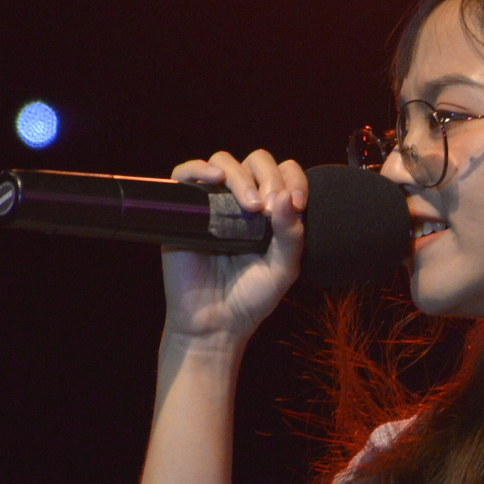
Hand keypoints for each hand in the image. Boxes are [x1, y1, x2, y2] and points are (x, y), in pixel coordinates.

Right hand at [162, 149, 306, 344]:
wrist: (214, 322)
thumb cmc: (251, 298)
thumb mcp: (283, 269)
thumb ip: (291, 235)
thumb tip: (286, 196)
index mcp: (271, 211)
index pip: (286, 174)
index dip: (294, 179)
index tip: (298, 204)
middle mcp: (242, 201)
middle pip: (257, 161)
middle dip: (269, 177)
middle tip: (268, 207)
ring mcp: (212, 203)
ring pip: (224, 161)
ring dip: (241, 176)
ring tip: (249, 206)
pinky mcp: (185, 210)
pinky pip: (185, 173)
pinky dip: (199, 168)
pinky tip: (215, 178)